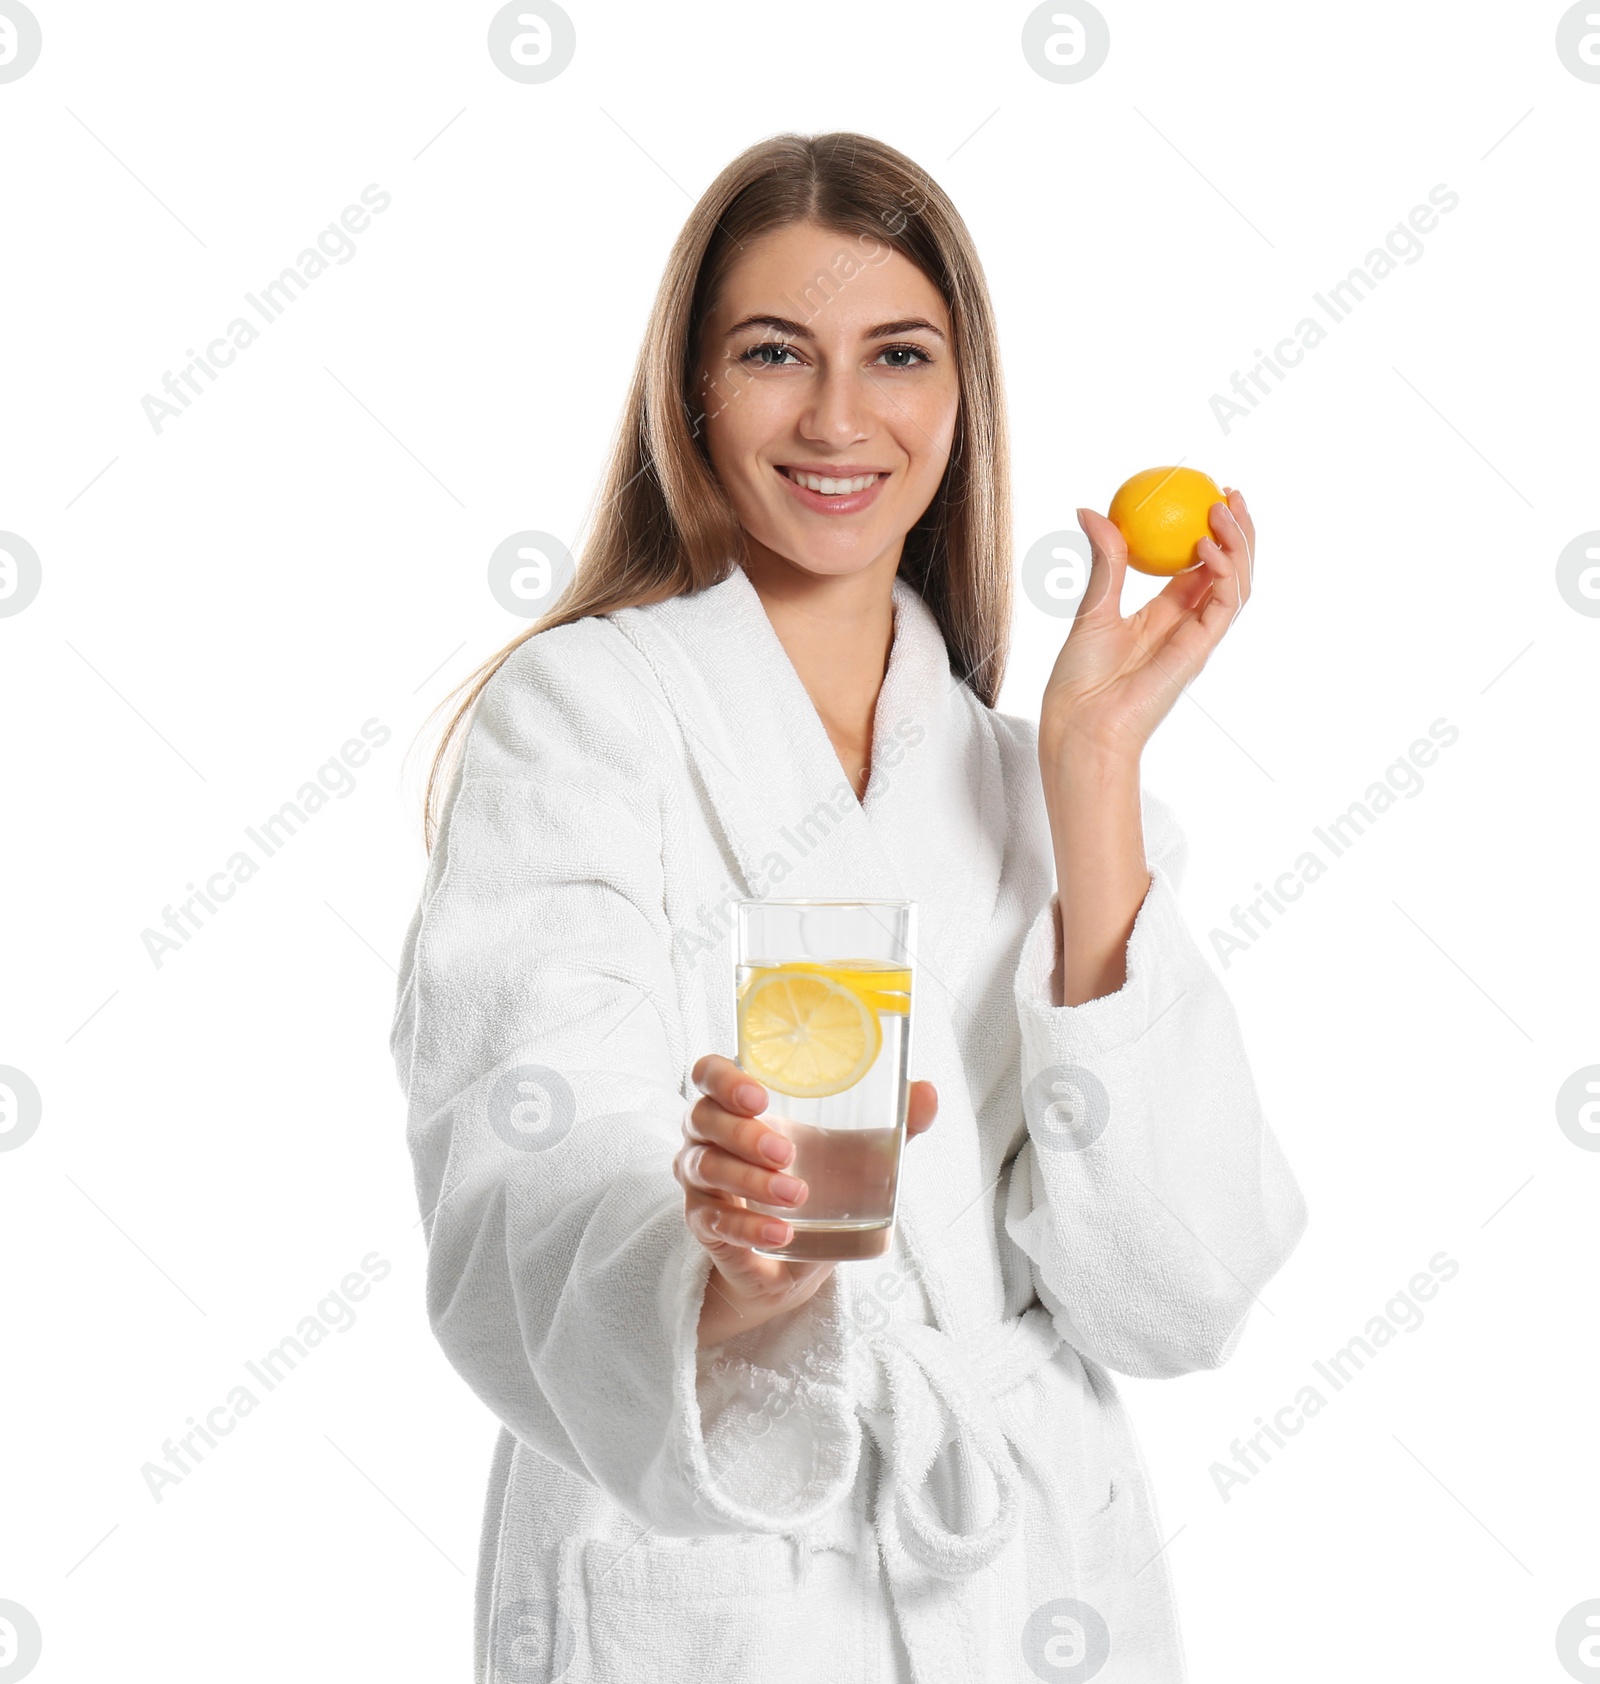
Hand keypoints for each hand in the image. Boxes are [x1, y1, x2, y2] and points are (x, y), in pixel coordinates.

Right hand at [677, 1053, 937, 1349]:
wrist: (801, 1259)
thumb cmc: (824, 1183)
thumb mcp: (861, 1152)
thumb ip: (893, 1122)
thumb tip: (929, 1091)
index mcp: (743, 1104)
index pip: (710, 1073)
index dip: (724, 1078)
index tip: (759, 1096)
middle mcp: (712, 1135)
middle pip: (703, 1117)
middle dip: (744, 1134)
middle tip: (788, 1152)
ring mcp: (703, 1180)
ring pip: (705, 1167)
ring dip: (750, 1182)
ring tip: (797, 1196)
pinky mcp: (705, 1224)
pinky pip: (714, 1221)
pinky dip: (749, 1227)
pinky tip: (780, 1233)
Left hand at [1039, 486, 1255, 764]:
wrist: (1080, 725)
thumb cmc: (1079, 681)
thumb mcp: (1092, 608)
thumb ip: (1104, 561)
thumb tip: (1089, 510)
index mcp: (1162, 615)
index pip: (1198, 566)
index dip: (1210, 531)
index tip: (1207, 493)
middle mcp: (1186, 625)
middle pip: (1230, 570)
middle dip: (1239, 530)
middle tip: (1229, 491)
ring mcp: (1197, 638)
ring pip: (1238, 583)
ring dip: (1239, 543)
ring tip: (1223, 508)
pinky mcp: (1200, 650)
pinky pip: (1225, 605)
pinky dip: (1224, 573)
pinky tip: (1208, 547)